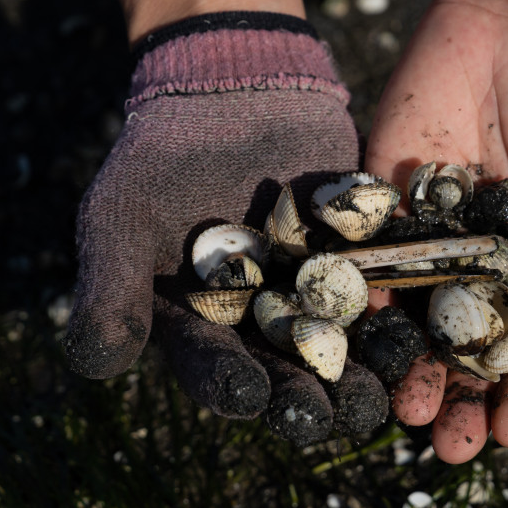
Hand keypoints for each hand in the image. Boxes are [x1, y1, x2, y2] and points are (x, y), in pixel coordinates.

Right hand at [62, 18, 388, 444]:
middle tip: (327, 415)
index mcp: (202, 328)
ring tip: (377, 393)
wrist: (230, 92)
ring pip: (339, 346)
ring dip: (358, 374)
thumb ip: (110, 289)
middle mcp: (262, 323)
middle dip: (304, 397)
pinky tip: (412, 331)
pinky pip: (380, 291)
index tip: (247, 393)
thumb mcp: (121, 218)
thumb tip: (96, 364)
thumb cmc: (160, 159)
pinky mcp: (358, 260)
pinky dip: (395, 311)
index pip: (215, 369)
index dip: (230, 384)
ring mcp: (315, 292)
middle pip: (285, 372)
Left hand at [364, 0, 507, 462]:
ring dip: (410, 365)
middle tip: (448, 446)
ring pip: (420, 314)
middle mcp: (489, 261)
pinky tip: (353, 340)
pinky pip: (373, 258)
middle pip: (473, 342)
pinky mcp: (391, 203)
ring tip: (402, 412)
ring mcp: (437, 235)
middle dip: (462, 394)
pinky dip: (363, 298)